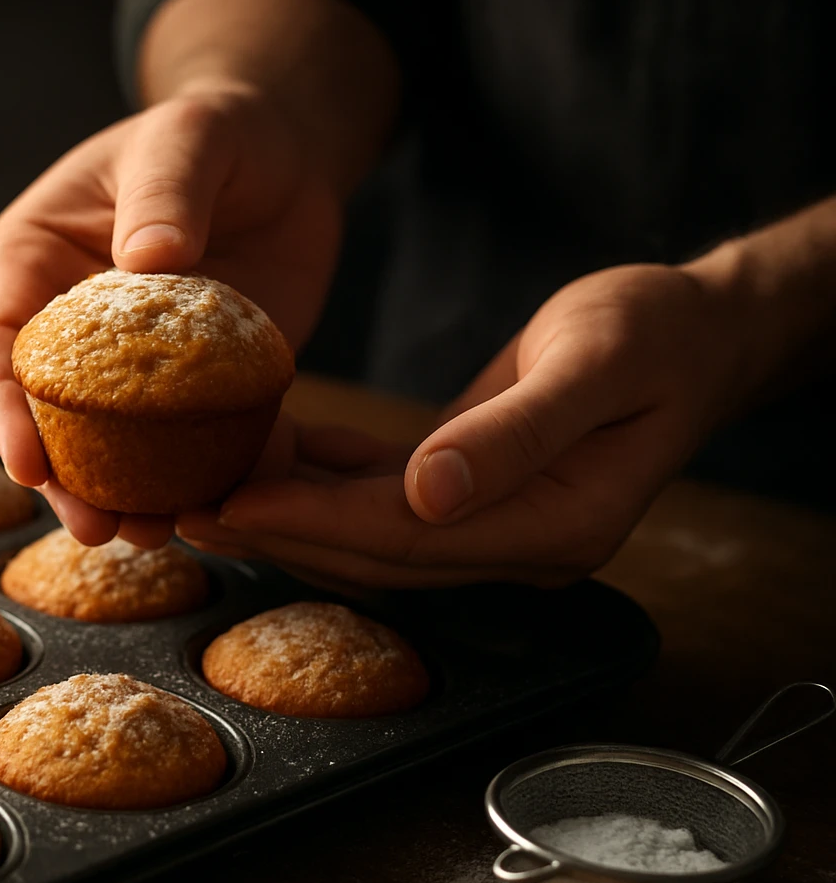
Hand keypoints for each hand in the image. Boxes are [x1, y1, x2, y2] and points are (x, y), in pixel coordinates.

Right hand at [0, 81, 340, 546]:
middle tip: (98, 528)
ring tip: (153, 535)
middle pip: (43, 417)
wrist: (283, 156)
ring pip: (110, 448)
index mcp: (31, 265)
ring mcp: (132, 368)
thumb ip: (165, 191)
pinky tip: (218, 507)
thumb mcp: (186, 138)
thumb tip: (149, 259)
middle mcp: (69, 328)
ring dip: (125, 496)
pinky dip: (200, 479)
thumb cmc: (212, 131)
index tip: (27, 464)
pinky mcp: (195, 389)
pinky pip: (189, 445)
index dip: (0, 410)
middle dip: (62, 480)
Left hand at [177, 264, 749, 586]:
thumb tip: (427, 493)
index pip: (406, 540)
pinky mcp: (475, 489)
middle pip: (375, 549)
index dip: (313, 525)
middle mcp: (517, 542)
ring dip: (291, 509)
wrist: (697, 333)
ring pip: (370, 528)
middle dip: (279, 532)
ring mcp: (496, 523)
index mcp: (553, 526)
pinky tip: (276, 445)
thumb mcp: (594, 366)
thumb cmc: (657, 335)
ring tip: (207, 484)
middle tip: (186, 508)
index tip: (231, 506)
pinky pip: (385, 493)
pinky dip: (327, 473)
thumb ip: (513, 434)